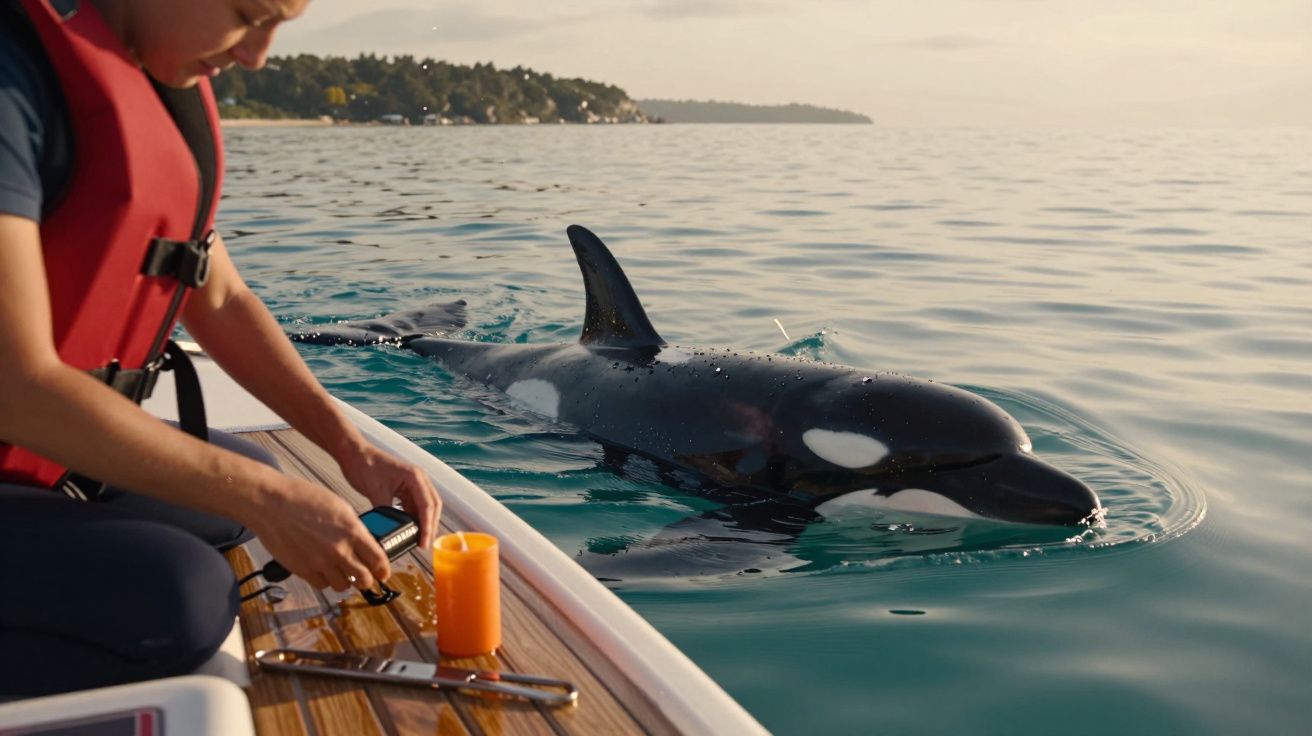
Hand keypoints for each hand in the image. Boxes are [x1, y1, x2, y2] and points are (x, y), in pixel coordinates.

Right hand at [244, 478, 391, 591]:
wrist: (272, 503)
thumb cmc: (303, 499)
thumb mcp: (340, 506)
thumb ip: (355, 528)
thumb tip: (365, 544)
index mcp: (352, 531)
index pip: (378, 560)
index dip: (383, 569)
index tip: (383, 573)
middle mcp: (339, 550)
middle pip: (364, 580)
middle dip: (368, 579)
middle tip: (366, 576)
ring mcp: (320, 562)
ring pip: (343, 586)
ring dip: (346, 581)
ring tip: (343, 572)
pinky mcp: (302, 570)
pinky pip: (322, 585)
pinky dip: (326, 581)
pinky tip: (325, 571)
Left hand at [338, 443, 441, 549]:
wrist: (353, 453)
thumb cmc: (364, 465)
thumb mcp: (376, 490)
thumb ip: (387, 511)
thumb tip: (391, 532)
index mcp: (415, 477)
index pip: (427, 505)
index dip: (427, 526)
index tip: (424, 543)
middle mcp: (418, 479)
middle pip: (432, 506)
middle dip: (430, 526)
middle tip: (423, 545)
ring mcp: (413, 483)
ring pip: (424, 507)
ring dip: (422, 523)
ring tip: (416, 540)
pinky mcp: (405, 487)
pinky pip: (414, 505)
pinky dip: (413, 517)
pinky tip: (407, 529)